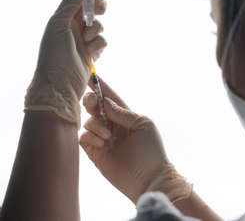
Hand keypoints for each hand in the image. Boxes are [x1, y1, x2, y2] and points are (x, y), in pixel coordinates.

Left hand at [24, 0, 106, 126]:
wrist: (60, 84)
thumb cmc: (54, 54)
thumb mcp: (58, 23)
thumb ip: (71, 3)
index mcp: (62, 19)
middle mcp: (72, 28)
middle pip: (91, 10)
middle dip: (98, 8)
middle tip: (100, 9)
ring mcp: (83, 41)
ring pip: (99, 26)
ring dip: (96, 30)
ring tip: (88, 40)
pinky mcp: (92, 53)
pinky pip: (102, 42)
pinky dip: (99, 44)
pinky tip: (92, 51)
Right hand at [79, 77, 192, 203]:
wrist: (148, 179)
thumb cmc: (151, 150)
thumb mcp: (142, 124)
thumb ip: (121, 112)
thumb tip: (104, 101)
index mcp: (126, 116)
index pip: (110, 98)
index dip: (101, 86)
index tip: (91, 74)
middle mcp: (113, 125)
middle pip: (94, 106)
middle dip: (91, 101)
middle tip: (95, 105)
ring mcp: (103, 139)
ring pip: (87, 121)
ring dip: (95, 125)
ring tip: (108, 137)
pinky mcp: (95, 153)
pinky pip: (83, 137)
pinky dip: (90, 137)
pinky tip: (102, 144)